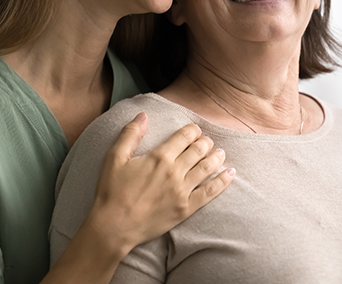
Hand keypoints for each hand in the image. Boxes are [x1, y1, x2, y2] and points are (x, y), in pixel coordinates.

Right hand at [86, 112, 234, 255]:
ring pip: (207, 168)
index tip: (194, 129)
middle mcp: (174, 171)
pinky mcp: (186, 209)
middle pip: (198, 150)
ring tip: (221, 152)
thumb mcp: (114, 157)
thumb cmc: (111, 191)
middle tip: (207, 140)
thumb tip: (143, 115)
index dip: (192, 130)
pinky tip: (230, 174)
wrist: (114, 226)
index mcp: (159, 156)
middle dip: (205, 142)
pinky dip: (223, 182)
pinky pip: (210, 193)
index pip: (184, 136)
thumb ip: (130, 134)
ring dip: (216, 157)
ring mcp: (182, 191)